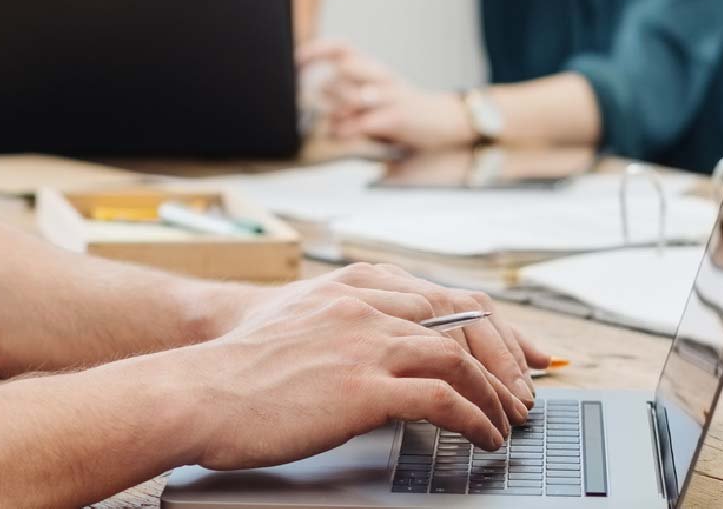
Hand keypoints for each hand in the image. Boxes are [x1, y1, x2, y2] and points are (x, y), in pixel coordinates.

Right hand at [171, 263, 551, 471]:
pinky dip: (473, 418)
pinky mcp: (363, 386)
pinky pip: (442, 398)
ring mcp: (365, 342)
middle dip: (504, 356)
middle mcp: (364, 304)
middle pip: (462, 317)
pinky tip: (481, 437)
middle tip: (525, 391)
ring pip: (459, 355)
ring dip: (494, 392)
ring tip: (507, 421)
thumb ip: (341, 323)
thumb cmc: (236, 369)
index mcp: (351, 285)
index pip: (442, 293)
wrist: (197, 390)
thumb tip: (376, 353)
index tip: (518, 350)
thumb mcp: (295, 323)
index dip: (489, 323)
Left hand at [301, 40, 478, 149]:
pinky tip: (343, 135)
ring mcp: (390, 94)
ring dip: (337, 111)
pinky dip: (348, 130)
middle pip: (343, 69)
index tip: (295, 60)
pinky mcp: (398, 115)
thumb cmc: (404, 109)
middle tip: (326, 107)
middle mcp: (380, 75)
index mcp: (373, 68)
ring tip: (333, 123)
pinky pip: (364, 121)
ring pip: (352, 94)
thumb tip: (316, 94)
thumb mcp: (376, 96)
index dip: (317, 49)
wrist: (446, 120)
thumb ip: (348, 93)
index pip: (342, 47)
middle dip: (327, 90)